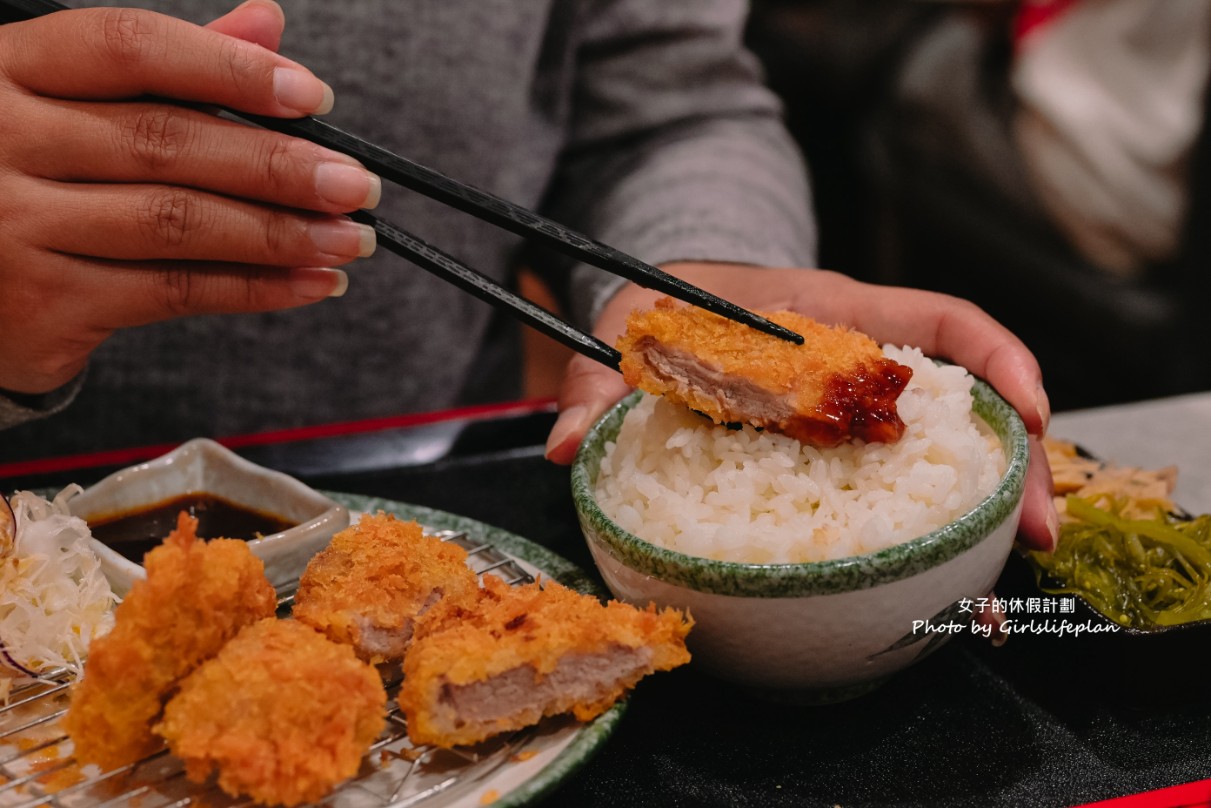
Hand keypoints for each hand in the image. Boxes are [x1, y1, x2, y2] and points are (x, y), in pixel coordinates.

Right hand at [0, 1, 380, 394]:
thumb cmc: (25, 173)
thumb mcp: (66, 101)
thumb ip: (164, 67)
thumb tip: (267, 23)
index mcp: (8, 69)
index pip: (131, 49)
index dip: (230, 69)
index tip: (312, 97)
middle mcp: (1, 141)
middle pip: (168, 143)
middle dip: (279, 167)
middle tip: (355, 185)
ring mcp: (15, 227)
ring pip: (178, 223)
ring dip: (281, 234)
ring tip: (348, 240)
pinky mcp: (44, 305)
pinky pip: (173, 292)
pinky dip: (254, 289)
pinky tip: (308, 282)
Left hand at [544, 263, 1057, 551]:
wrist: (664, 295)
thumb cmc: (662, 304)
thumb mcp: (629, 332)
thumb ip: (596, 384)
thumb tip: (565, 446)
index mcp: (825, 311)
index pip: (936, 318)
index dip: (995, 358)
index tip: (1030, 410)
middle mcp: (860, 353)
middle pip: (966, 393)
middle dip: (1017, 455)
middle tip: (1037, 530)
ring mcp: (859, 397)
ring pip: (951, 437)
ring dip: (993, 493)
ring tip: (1013, 562)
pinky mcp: (844, 434)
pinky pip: (907, 466)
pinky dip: (936, 506)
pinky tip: (951, 558)